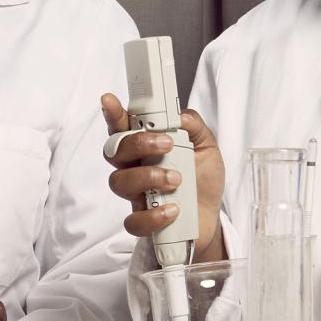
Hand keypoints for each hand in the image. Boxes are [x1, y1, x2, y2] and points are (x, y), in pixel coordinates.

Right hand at [99, 94, 226, 262]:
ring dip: (148, 177)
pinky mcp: (142, 220)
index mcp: (146, 147)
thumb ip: (195, 128)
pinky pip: (133, 220)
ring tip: (176, 180)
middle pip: (115, 150)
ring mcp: (136, 194)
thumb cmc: (203, 182)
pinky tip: (172, 210)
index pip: (123, 127)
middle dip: (137, 143)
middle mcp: (135, 167)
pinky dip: (153, 215)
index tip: (110, 100)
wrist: (210, 217)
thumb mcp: (207, 148)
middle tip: (165, 145)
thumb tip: (181, 116)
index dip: (113, 113)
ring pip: (119, 182)